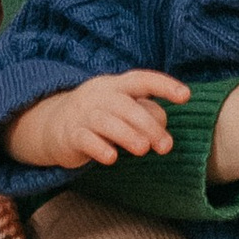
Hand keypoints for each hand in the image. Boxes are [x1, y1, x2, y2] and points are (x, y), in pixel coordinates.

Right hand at [7, 71, 185, 171]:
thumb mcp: (123, 110)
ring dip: (127, 135)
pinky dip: (98, 148)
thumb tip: (162, 126)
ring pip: (107, 121)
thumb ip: (145, 114)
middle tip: (166, 147)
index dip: (164, 85)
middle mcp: (100, 96)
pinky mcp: (70, 135)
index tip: (186, 96)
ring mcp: (83, 114)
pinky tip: (111, 158)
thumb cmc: (99, 116)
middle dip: (149, 125)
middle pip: (127, 106)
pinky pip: (85, 139)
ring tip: (143, 150)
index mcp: (117, 86)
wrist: (53, 124)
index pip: (142, 80)